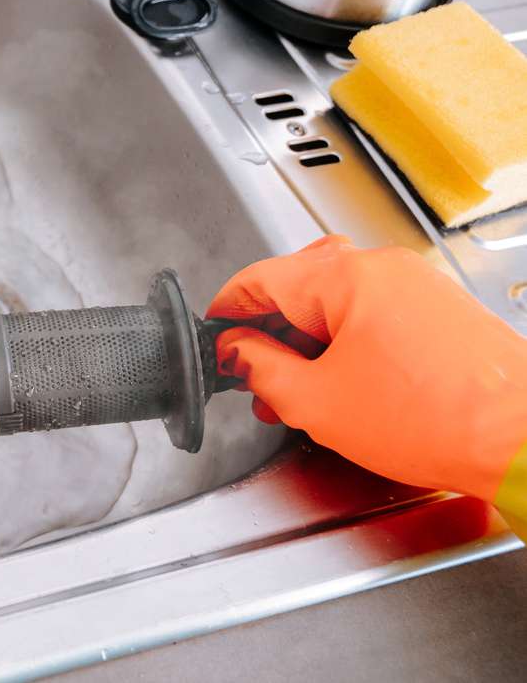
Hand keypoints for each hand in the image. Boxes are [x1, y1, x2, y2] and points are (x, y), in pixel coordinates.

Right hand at [209, 235, 526, 501]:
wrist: (524, 441)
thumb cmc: (437, 420)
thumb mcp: (315, 403)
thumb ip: (260, 369)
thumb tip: (238, 351)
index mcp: (346, 277)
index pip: (261, 278)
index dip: (227, 311)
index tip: (213, 337)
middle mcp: (384, 268)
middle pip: (300, 286)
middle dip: (271, 335)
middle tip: (254, 378)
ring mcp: (418, 287)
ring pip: (339, 302)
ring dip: (310, 344)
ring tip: (301, 395)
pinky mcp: (442, 311)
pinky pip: (375, 314)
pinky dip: (349, 345)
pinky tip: (345, 387)